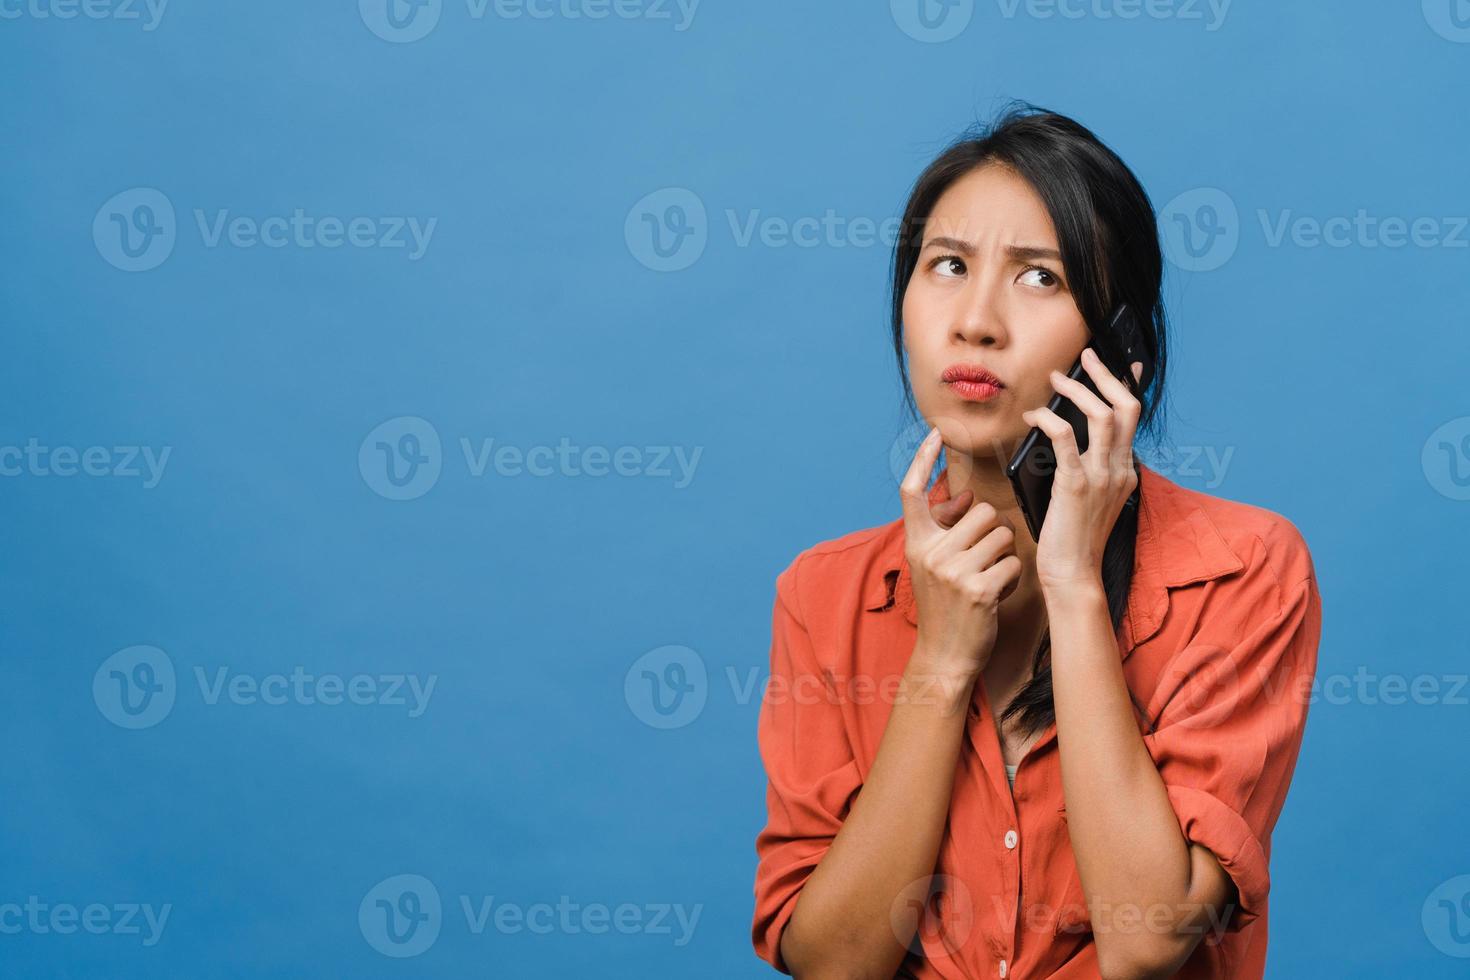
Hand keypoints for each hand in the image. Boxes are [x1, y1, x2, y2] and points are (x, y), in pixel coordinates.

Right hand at [899, 426, 1022, 682]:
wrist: (945, 656)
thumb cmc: (945, 606)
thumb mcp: (933, 564)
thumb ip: (946, 528)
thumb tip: (965, 494)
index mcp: (915, 542)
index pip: (911, 491)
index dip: (922, 460)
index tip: (936, 434)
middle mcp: (930, 553)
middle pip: (980, 512)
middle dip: (992, 531)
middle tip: (982, 560)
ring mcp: (953, 571)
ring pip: (1002, 535)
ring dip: (1005, 555)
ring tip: (988, 578)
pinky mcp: (978, 589)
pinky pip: (1013, 562)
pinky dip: (1012, 578)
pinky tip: (997, 595)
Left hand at [1020, 349, 1144, 591]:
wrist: (1072, 575)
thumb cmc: (1072, 540)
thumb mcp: (1089, 499)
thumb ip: (1088, 470)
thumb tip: (1070, 442)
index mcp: (1124, 472)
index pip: (1134, 419)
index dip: (1129, 386)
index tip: (1125, 364)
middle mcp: (1119, 470)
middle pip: (1125, 408)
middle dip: (1106, 376)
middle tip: (1085, 357)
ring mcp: (1100, 477)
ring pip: (1101, 416)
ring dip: (1077, 390)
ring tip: (1056, 380)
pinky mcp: (1075, 485)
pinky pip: (1066, 438)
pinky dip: (1049, 419)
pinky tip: (1035, 416)